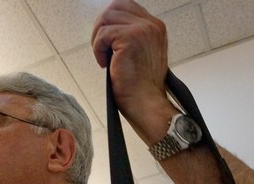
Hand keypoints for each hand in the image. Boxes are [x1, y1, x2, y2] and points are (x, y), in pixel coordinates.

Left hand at [91, 0, 174, 140]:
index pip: (126, 6)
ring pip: (106, 19)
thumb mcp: (140, 54)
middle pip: (114, 7)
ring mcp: (142, 30)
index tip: (106, 41)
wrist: (146, 103)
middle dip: (101, 26)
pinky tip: (105, 64)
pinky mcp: (131, 38)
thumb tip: (108, 28)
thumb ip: (131, 36)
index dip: (110, 21)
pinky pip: (102, 34)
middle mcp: (152, 25)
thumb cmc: (141, 86)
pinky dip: (98, 49)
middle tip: (101, 48)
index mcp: (155, 27)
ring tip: (104, 57)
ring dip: (98, 39)